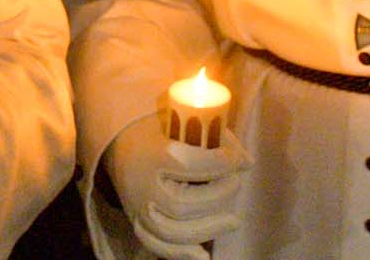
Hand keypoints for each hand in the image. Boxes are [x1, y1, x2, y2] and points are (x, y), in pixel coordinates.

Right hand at [105, 113, 251, 259]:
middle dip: (216, 198)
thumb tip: (247, 161)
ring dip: (207, 229)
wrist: (122, 147)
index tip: (237, 160)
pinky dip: (182, 254)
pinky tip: (204, 255)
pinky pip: (159, 247)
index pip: (188, 165)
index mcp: (152, 156)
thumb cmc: (159, 132)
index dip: (218, 164)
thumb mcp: (183, 123)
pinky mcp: (139, 225)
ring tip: (234, 220)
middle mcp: (143, 186)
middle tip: (236, 183)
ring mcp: (139, 210)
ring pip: (172, 232)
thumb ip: (216, 137)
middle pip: (181, 205)